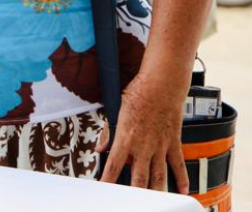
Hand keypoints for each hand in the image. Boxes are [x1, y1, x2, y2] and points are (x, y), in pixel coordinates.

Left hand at [98, 73, 187, 191]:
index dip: (108, 180)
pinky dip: (182, 178)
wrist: (162, 84)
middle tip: (130, 201)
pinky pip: (178, 164)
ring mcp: (160, 146)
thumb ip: (108, 132)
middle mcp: (143, 146)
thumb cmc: (138, 94)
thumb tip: (100, 148)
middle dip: (134, 193)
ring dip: (156, 191)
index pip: (113, 165)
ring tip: (154, 202)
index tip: (103, 189)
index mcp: (125, 137)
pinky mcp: (173, 142)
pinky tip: (184, 189)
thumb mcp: (116, 110)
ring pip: (159, 176)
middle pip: (138, 178)